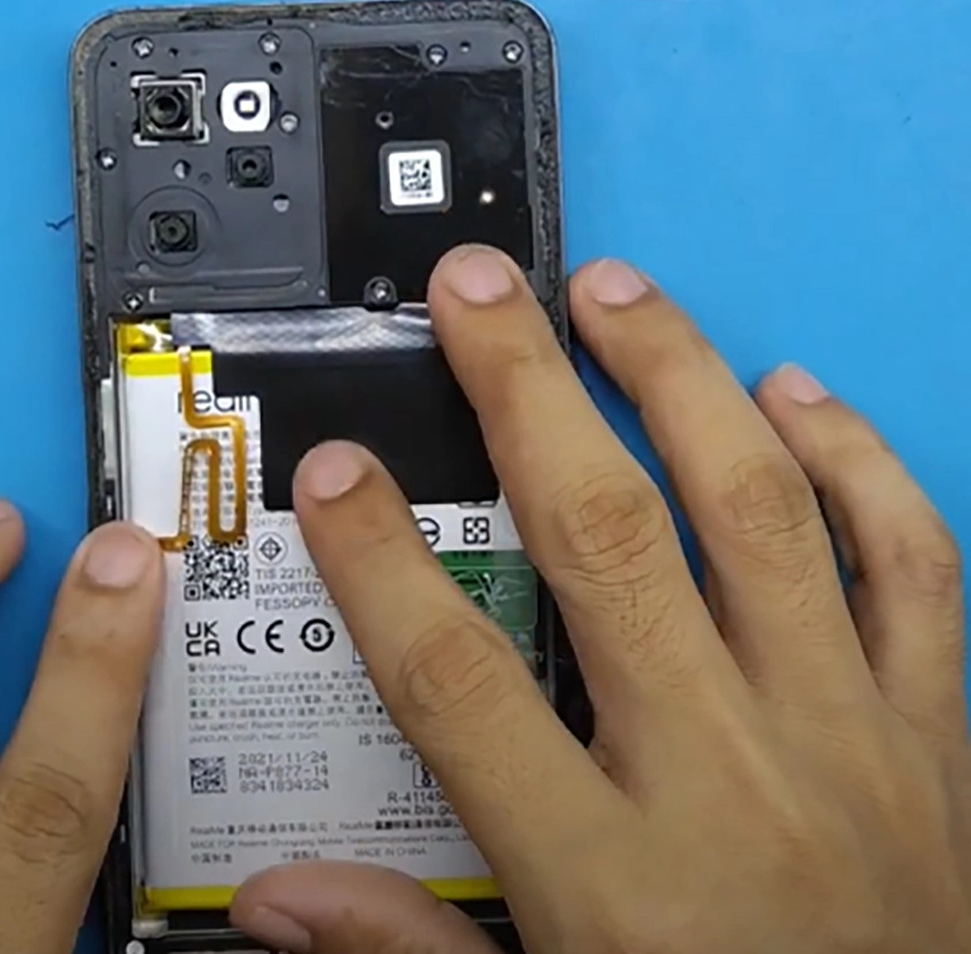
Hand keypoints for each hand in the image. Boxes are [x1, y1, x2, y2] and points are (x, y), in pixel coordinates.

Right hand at [233, 249, 970, 953]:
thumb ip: (410, 949)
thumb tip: (276, 894)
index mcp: (613, 878)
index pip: (459, 685)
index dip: (381, 565)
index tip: (332, 471)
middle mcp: (730, 780)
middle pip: (609, 544)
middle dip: (527, 392)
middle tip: (475, 290)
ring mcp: (848, 742)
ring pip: (762, 516)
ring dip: (681, 381)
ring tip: (614, 292)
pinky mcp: (940, 736)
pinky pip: (914, 569)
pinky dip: (859, 465)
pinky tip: (797, 394)